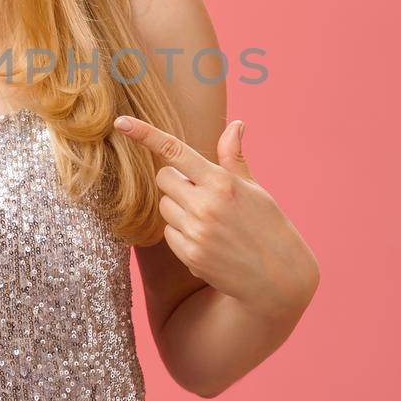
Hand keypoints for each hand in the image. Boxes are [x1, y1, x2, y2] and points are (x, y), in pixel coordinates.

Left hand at [114, 115, 316, 320]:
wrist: (279, 277)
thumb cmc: (268, 226)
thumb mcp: (254, 189)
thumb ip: (234, 157)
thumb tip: (235, 124)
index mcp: (222, 182)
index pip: (175, 150)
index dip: (144, 133)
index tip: (121, 122)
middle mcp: (205, 205)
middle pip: (163, 178)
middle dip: (177, 181)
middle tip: (201, 193)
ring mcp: (196, 232)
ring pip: (164, 207)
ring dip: (179, 208)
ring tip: (210, 221)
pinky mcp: (189, 255)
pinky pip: (168, 233)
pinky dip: (182, 233)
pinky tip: (208, 242)